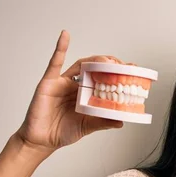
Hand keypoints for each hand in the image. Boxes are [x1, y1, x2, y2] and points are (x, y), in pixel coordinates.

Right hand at [15, 30, 130, 154]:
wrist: (42, 141)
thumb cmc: (62, 132)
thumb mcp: (87, 127)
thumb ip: (102, 122)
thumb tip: (121, 121)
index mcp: (86, 95)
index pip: (104, 80)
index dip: (117, 74)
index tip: (133, 71)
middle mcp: (76, 86)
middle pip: (95, 69)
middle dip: (110, 65)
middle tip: (124, 66)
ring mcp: (63, 83)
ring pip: (81, 65)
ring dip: (96, 60)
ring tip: (108, 61)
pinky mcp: (49, 82)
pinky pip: (54, 63)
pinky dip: (60, 48)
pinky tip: (65, 36)